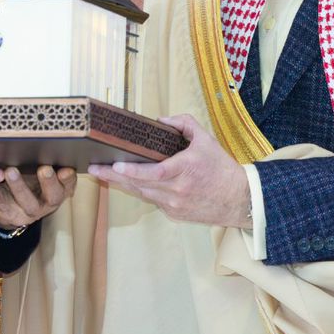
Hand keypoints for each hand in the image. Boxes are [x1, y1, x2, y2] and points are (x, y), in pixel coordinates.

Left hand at [0, 165, 76, 229]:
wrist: (13, 207)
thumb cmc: (31, 182)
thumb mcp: (42, 172)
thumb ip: (47, 162)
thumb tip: (47, 143)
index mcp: (60, 189)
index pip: (68, 184)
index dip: (68, 178)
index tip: (65, 170)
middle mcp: (48, 202)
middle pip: (53, 195)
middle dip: (49, 182)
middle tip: (44, 169)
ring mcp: (30, 210)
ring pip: (27, 201)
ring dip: (19, 186)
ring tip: (11, 171)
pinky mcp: (11, 213)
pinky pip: (4, 203)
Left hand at [87, 114, 250, 227]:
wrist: (239, 200)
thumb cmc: (222, 169)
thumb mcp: (206, 140)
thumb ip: (184, 124)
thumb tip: (161, 120)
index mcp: (185, 170)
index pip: (154, 173)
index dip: (133, 171)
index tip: (115, 166)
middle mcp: (177, 190)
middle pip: (140, 185)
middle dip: (114, 177)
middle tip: (94, 169)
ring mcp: (174, 205)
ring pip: (142, 194)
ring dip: (121, 185)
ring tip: (102, 174)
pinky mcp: (174, 214)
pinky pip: (152, 200)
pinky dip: (139, 191)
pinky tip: (126, 183)